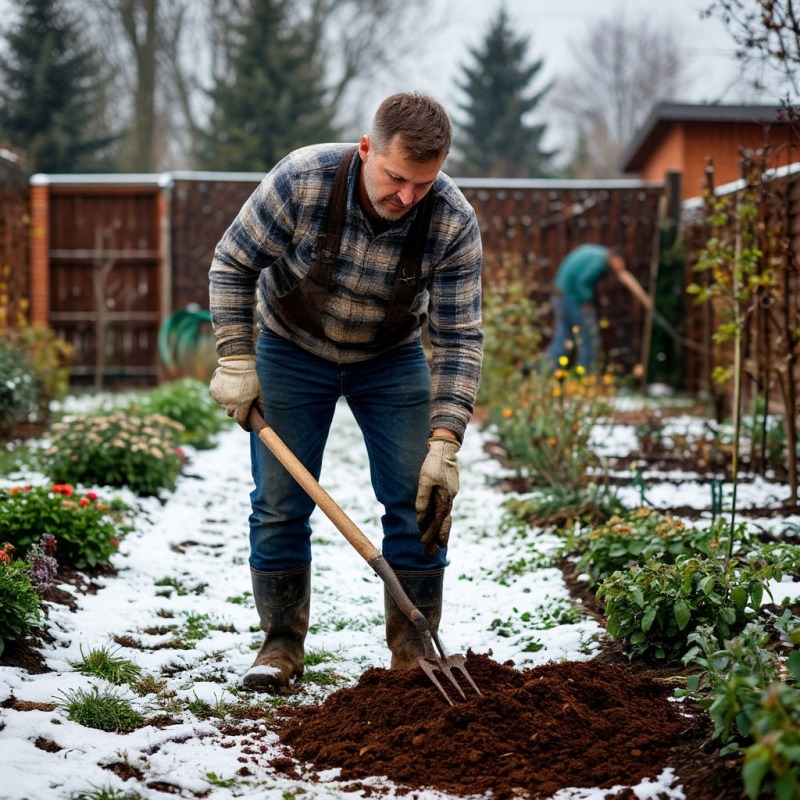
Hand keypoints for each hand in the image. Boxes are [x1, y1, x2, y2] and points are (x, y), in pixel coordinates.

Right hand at [209, 355, 261, 429]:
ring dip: (231, 404)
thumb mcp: (261, 391)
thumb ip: (262, 406)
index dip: (246, 425)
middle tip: (245, 407)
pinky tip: (230, 389)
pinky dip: (224, 396)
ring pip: (225, 406)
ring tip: (238, 395)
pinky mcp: (213, 390)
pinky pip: (219, 398)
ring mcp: (219, 397)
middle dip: (239, 413)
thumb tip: (263, 418)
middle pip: (232, 414)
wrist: (238, 360)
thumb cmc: (253, 376)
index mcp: (240, 406)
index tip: (249, 426)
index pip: (241, 421)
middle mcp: (227, 404)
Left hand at [415, 436, 459, 554]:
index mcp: (444, 498)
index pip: (437, 520)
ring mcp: (450, 496)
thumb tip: (420, 515)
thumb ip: (423, 497)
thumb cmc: (433, 464)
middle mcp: (449, 499)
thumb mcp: (425, 479)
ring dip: (441, 532)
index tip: (423, 543)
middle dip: (438, 538)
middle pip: (444, 523)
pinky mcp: (448, 492)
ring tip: (439, 545)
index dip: (430, 532)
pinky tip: (440, 525)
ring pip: (446, 518)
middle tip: (431, 552)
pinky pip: (446, 510)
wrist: (446, 450)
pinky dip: (443, 521)